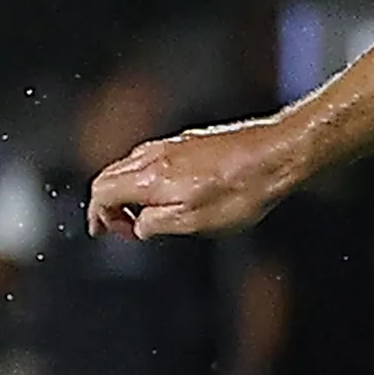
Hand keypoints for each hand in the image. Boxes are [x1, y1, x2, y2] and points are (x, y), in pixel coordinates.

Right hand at [90, 115, 301, 239]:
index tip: (102, 232)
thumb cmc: (242, 190)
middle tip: (120, 228)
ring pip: (130, 166)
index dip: (97, 215)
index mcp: (150, 177)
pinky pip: (152, 159)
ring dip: (126, 192)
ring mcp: (173, 145)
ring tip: (143, 215)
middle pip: (110, 176)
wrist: (276, 155)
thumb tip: (139, 226)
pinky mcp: (190, 142)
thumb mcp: (194, 222)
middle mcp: (155, 155)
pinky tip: (166, 194)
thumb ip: (156, 224)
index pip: (102, 191)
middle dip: (107, 204)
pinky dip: (145, 179)